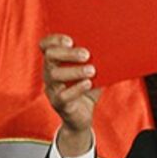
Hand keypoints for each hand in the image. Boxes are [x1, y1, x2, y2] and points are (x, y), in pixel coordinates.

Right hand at [41, 33, 100, 157]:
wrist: (82, 117)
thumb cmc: (86, 90)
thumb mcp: (90, 73)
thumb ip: (94, 61)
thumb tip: (110, 48)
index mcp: (55, 62)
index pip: (46, 45)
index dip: (54, 40)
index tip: (70, 40)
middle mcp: (49, 73)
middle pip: (50, 57)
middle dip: (68, 53)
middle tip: (86, 54)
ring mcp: (52, 89)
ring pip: (54, 75)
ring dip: (74, 71)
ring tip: (92, 70)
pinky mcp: (58, 104)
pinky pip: (63, 95)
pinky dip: (76, 88)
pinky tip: (88, 84)